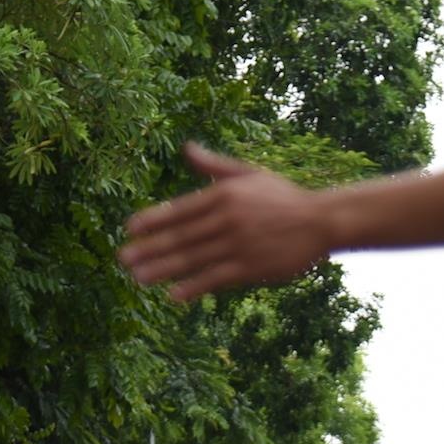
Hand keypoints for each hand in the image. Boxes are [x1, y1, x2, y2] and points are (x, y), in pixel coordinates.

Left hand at [119, 145, 333, 299]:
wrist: (321, 220)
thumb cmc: (283, 197)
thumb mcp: (248, 173)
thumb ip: (213, 165)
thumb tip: (186, 148)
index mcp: (223, 194)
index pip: (180, 208)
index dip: (152, 219)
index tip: (129, 229)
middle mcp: (226, 218)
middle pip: (180, 236)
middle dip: (149, 248)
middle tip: (122, 258)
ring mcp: (238, 244)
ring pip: (192, 258)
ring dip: (163, 269)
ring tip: (137, 278)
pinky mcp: (251, 267)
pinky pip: (216, 278)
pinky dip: (194, 287)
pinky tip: (174, 295)